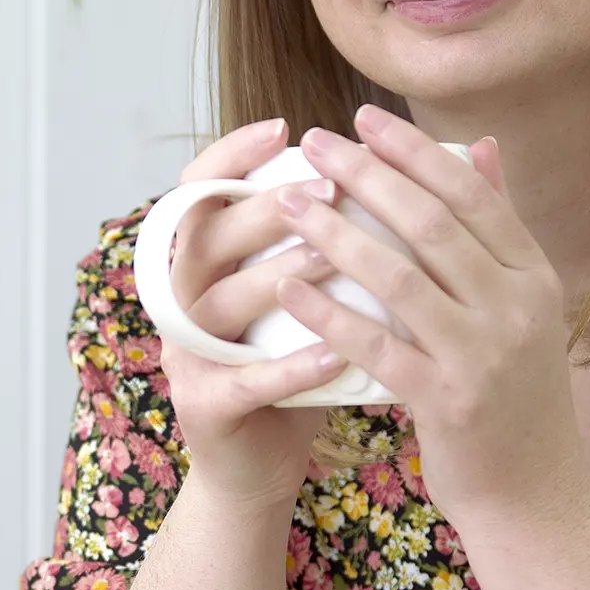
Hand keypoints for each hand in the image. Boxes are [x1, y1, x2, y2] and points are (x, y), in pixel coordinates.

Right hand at [158, 118, 349, 515]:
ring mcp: (187, 354)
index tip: (285, 127)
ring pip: (218, 304)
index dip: (232, 155)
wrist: (262, 461)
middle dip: (265, 208)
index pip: (200, 190)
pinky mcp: (205, 407)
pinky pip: (243, 381)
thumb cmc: (298, 359)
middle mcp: (184, 298)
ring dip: (275, 277)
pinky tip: (335, 352)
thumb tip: (405, 166)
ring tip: (332, 257)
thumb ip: (340, 231)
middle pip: (206, 236)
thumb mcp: (315, 289)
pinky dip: (288, 366)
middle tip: (326, 188)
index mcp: (206, 259)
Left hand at [270, 104, 589, 536]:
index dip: (416, 151)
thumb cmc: (516, 396)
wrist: (536, 498)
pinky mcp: (448, 402)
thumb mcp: (526, 307)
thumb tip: (483, 145)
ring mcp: (485, 355)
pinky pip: (377, 345)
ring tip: (289, 202)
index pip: (473, 194)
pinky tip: (290, 285)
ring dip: (337, 232)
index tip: (366, 118)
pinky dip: (330, 311)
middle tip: (316, 143)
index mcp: (534, 276)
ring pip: (399, 276)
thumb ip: (499, 230)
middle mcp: (517, 306)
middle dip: (368, 176)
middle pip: (432, 223)